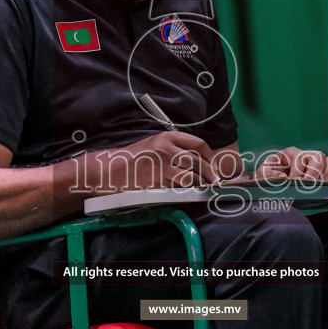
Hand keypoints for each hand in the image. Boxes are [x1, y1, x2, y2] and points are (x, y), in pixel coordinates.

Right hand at [84, 131, 219, 191]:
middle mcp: (167, 148)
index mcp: (168, 137)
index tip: (214, 165)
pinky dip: (188, 189)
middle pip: (198, 160)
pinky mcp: (159, 179)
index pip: (198, 144)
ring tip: (204, 187)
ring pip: (191, 174)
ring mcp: (163, 164)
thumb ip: (174, 149)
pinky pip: (180, 185)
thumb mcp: (154, 145)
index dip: (210, 156)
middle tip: (215, 181)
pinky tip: (190, 191)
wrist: (112, 170)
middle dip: (210, 172)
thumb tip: (197, 160)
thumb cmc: (134, 158)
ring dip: (200, 183)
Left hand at [253, 147, 327, 183]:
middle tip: (308, 186)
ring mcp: (318, 166)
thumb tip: (284, 176)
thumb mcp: (261, 176)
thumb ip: (266, 174)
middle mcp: (306, 156)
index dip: (299, 173)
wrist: (271, 189)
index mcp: (291, 154)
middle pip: (319, 157)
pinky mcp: (326, 176)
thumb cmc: (267, 181)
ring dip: (327, 175)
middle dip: (315, 173)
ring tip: (319, 187)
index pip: (301, 159)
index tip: (294, 183)